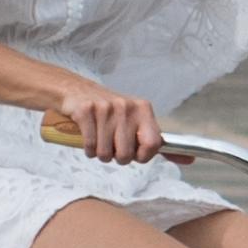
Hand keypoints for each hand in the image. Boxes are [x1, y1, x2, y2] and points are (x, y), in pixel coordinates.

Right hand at [41, 74, 163, 162]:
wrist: (76, 90)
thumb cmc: (108, 110)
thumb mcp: (132, 117)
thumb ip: (147, 134)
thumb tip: (171, 154)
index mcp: (143, 109)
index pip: (153, 143)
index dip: (144, 156)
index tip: (136, 155)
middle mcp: (126, 106)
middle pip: (126, 154)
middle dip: (117, 157)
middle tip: (112, 147)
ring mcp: (105, 108)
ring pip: (105, 153)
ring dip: (100, 154)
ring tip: (100, 142)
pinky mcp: (86, 111)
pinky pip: (90, 145)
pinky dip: (88, 150)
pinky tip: (90, 140)